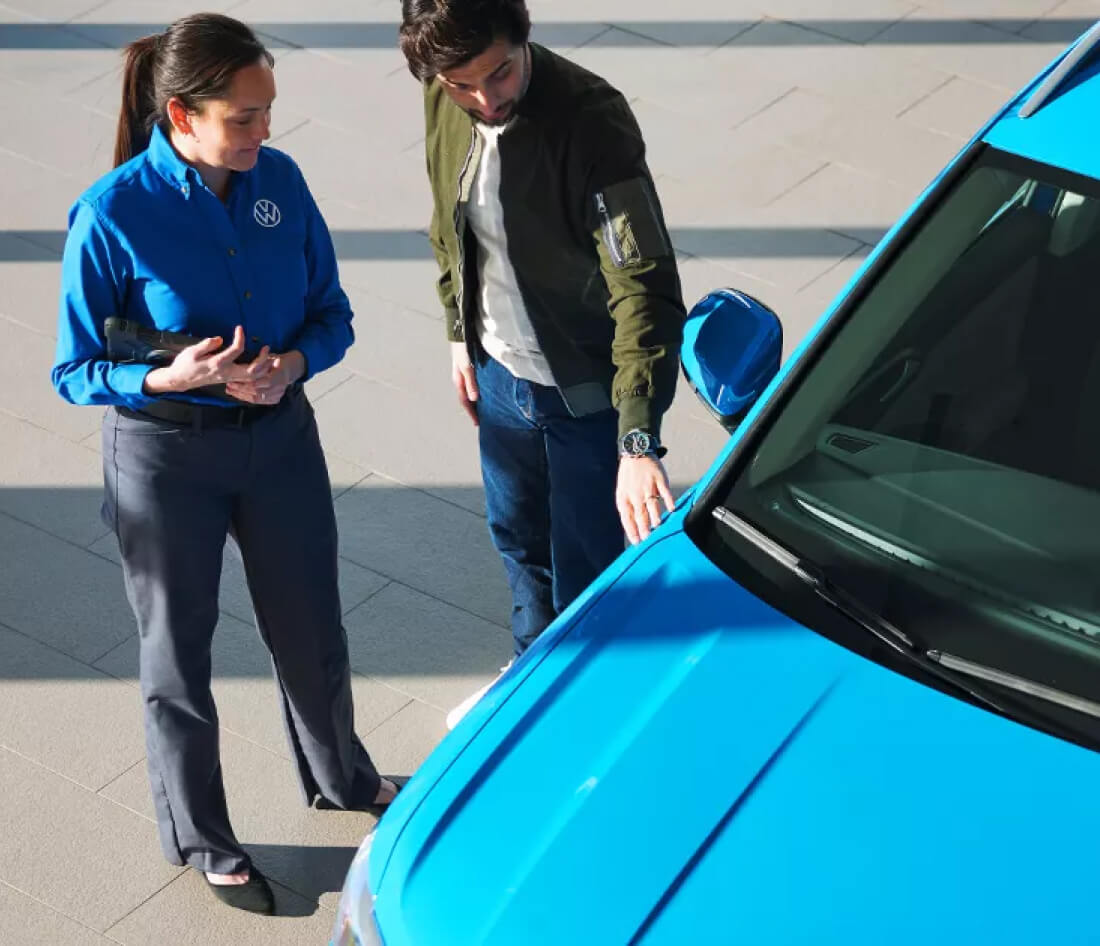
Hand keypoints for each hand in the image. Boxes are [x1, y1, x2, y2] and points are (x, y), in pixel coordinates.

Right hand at [143, 326, 272, 394]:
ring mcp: (229, 378)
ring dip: (264, 368)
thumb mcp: (191, 352)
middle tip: (267, 347)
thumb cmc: (185, 364)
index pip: (236, 350)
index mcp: (217, 363)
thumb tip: (220, 339)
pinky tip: (263, 365)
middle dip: (262, 359)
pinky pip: (248, 380)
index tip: (240, 328)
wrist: (180, 380)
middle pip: (252, 371)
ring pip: (253, 377)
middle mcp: (226, 373)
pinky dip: (259, 374)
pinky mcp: (229, 379)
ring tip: (270, 357)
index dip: (240, 337)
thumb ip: (206, 345)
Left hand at [224, 350, 305, 404]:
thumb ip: (260, 364)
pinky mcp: (275, 399)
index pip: (258, 385)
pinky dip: (247, 398)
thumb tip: (250, 370)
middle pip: (256, 393)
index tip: (232, 381)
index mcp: (279, 377)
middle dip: (240, 391)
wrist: (288, 369)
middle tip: (228, 386)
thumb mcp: (268, 357)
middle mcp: (279, 388)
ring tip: (230, 390)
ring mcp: (278, 395)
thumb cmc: (275, 360)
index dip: (244, 385)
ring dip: (242, 395)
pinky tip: (238, 394)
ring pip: (256, 399)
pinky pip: (259, 401)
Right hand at [451, 341, 478, 425]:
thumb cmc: (462, 349)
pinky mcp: (468, 367)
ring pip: (469, 391)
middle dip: (472, 409)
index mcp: (458, 380)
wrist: (459, 332)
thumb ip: (471, 382)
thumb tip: (474, 399)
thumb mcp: (467, 367)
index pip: (464, 401)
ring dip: (475, 400)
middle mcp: (460, 378)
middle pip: (466, 398)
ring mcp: (464, 372)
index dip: (471, 413)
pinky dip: (477, 390)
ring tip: (483, 408)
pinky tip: (484, 391)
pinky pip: (472, 383)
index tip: (477, 423)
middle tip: (480, 419)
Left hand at [616, 455, 675, 544]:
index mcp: (624, 498)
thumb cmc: (629, 477)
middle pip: (640, 514)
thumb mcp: (622, 492)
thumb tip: (633, 527)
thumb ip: (627, 508)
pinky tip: (672, 508)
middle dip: (644, 528)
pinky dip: (668, 500)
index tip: (637, 542)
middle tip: (648, 539)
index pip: (627, 519)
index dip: (632, 531)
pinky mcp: (659, 480)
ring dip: (655, 516)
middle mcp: (635, 494)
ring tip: (658, 526)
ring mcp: (648, 487)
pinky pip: (665, 492)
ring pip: (652, 504)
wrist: (635, 453)